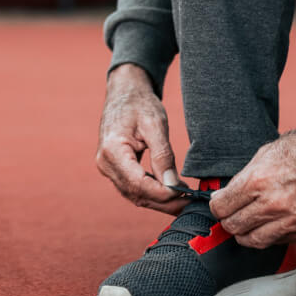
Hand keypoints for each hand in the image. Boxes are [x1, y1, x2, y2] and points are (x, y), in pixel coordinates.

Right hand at [95, 64, 183, 214]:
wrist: (124, 93)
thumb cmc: (139, 104)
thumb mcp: (155, 124)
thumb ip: (163, 155)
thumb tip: (172, 184)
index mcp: (111, 151)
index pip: (138, 183)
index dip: (162, 193)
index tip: (185, 193)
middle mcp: (105, 164)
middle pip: (136, 194)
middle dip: (164, 201)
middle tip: (190, 202)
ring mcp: (107, 168)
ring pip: (135, 195)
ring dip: (160, 201)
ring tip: (184, 199)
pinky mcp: (115, 169)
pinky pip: (133, 188)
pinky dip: (153, 193)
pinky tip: (171, 192)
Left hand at [210, 125, 295, 247]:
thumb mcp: (266, 153)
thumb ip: (244, 178)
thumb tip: (225, 196)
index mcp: (258, 181)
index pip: (221, 207)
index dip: (217, 205)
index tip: (219, 203)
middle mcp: (273, 204)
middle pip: (234, 227)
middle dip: (228, 220)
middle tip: (231, 213)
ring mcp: (292, 221)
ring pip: (253, 241)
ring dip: (246, 233)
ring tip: (247, 223)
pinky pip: (278, 241)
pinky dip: (269, 234)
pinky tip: (270, 222)